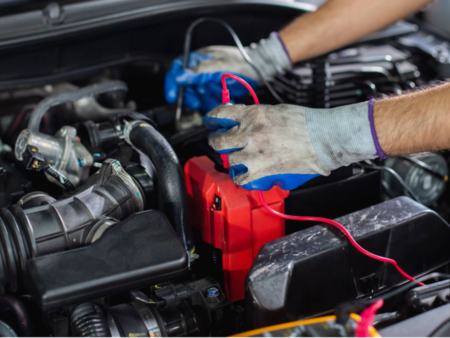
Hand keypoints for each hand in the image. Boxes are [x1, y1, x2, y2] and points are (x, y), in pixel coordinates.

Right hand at [165, 33, 290, 111]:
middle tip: (195, 103)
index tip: (173, 96)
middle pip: (186, 85)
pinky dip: (212, 103)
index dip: (172, 82)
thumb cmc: (241, 62)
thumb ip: (199, 71)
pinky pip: (208, 99)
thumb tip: (180, 76)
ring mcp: (209, 79)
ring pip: (197, 94)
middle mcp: (201, 69)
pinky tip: (219, 101)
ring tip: (212, 101)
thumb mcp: (219, 65)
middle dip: (189, 96)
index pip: (178, 68)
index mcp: (199, 58)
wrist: (259, 68)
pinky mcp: (216, 89)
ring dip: (202, 100)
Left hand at [204, 102, 378, 190]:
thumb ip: (257, 116)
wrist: (325, 138)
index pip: (221, 114)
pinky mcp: (262, 171)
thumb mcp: (276, 111)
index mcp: (253, 115)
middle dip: (217, 142)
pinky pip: (241, 178)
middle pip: (218, 141)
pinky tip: (247, 174)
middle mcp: (249, 133)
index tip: (211, 122)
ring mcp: (254, 154)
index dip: (212, 118)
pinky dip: (243, 177)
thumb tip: (243, 121)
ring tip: (240, 161)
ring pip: (229, 161)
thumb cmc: (307, 123)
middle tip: (221, 143)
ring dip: (233, 161)